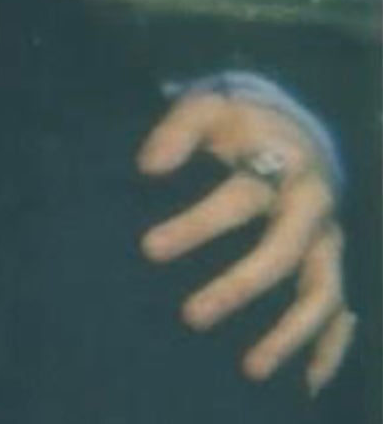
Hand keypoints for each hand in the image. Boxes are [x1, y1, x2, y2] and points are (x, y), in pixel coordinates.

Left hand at [137, 90, 354, 391]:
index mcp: (284, 169)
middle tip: (191, 317)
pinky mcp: (332, 267)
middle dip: (238, 287)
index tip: (149, 249)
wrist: (294, 127)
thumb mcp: (207, 107)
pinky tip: (305, 383)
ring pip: (321, 295)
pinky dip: (329, 351)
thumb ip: (177, 130)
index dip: (197, 225)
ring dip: (289, 334)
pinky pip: (341, 315)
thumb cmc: (240, 120)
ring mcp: (329, 244)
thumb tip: (148, 165)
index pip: (238, 200)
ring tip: (249, 368)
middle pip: (282, 255)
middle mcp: (313, 212)